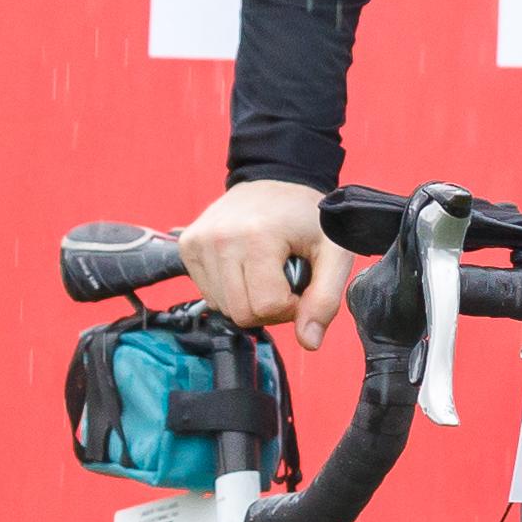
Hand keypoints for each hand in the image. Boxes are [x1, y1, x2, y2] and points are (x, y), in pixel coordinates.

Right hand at [180, 180, 332, 344]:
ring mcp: (199, 242)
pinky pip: (208, 293)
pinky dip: (229, 289)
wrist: (277, 179)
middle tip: (283, 280)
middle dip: (268, 307)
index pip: (266, 307)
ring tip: (264, 269)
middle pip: (241, 313)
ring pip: (222, 308)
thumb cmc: (307, 217)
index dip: (290, 307)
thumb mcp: (333, 252)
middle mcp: (220, 239)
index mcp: (258, 237)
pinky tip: (245, 265)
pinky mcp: (188, 245)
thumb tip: (308, 342)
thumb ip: (325, 299)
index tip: (299, 285)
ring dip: (248, 299)